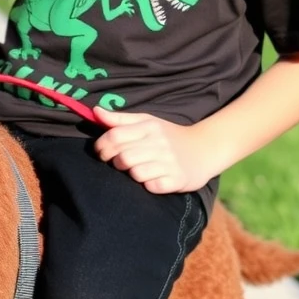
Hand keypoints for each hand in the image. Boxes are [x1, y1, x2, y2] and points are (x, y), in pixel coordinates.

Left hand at [93, 107, 212, 193]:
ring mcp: (170, 162)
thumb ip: (119, 119)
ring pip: (135, 173)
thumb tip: (95, 111)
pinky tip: (152, 180)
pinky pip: (152, 187)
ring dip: (130, 174)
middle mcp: (160, 143)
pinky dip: (148, 185)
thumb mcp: (146, 122)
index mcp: (149, 127)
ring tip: (135, 170)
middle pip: (122, 157)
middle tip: (117, 163)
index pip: (115, 136)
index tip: (101, 151)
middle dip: (113, 162)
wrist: (204, 149)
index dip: (101, 146)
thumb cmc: (167, 136)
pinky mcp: (178, 180)